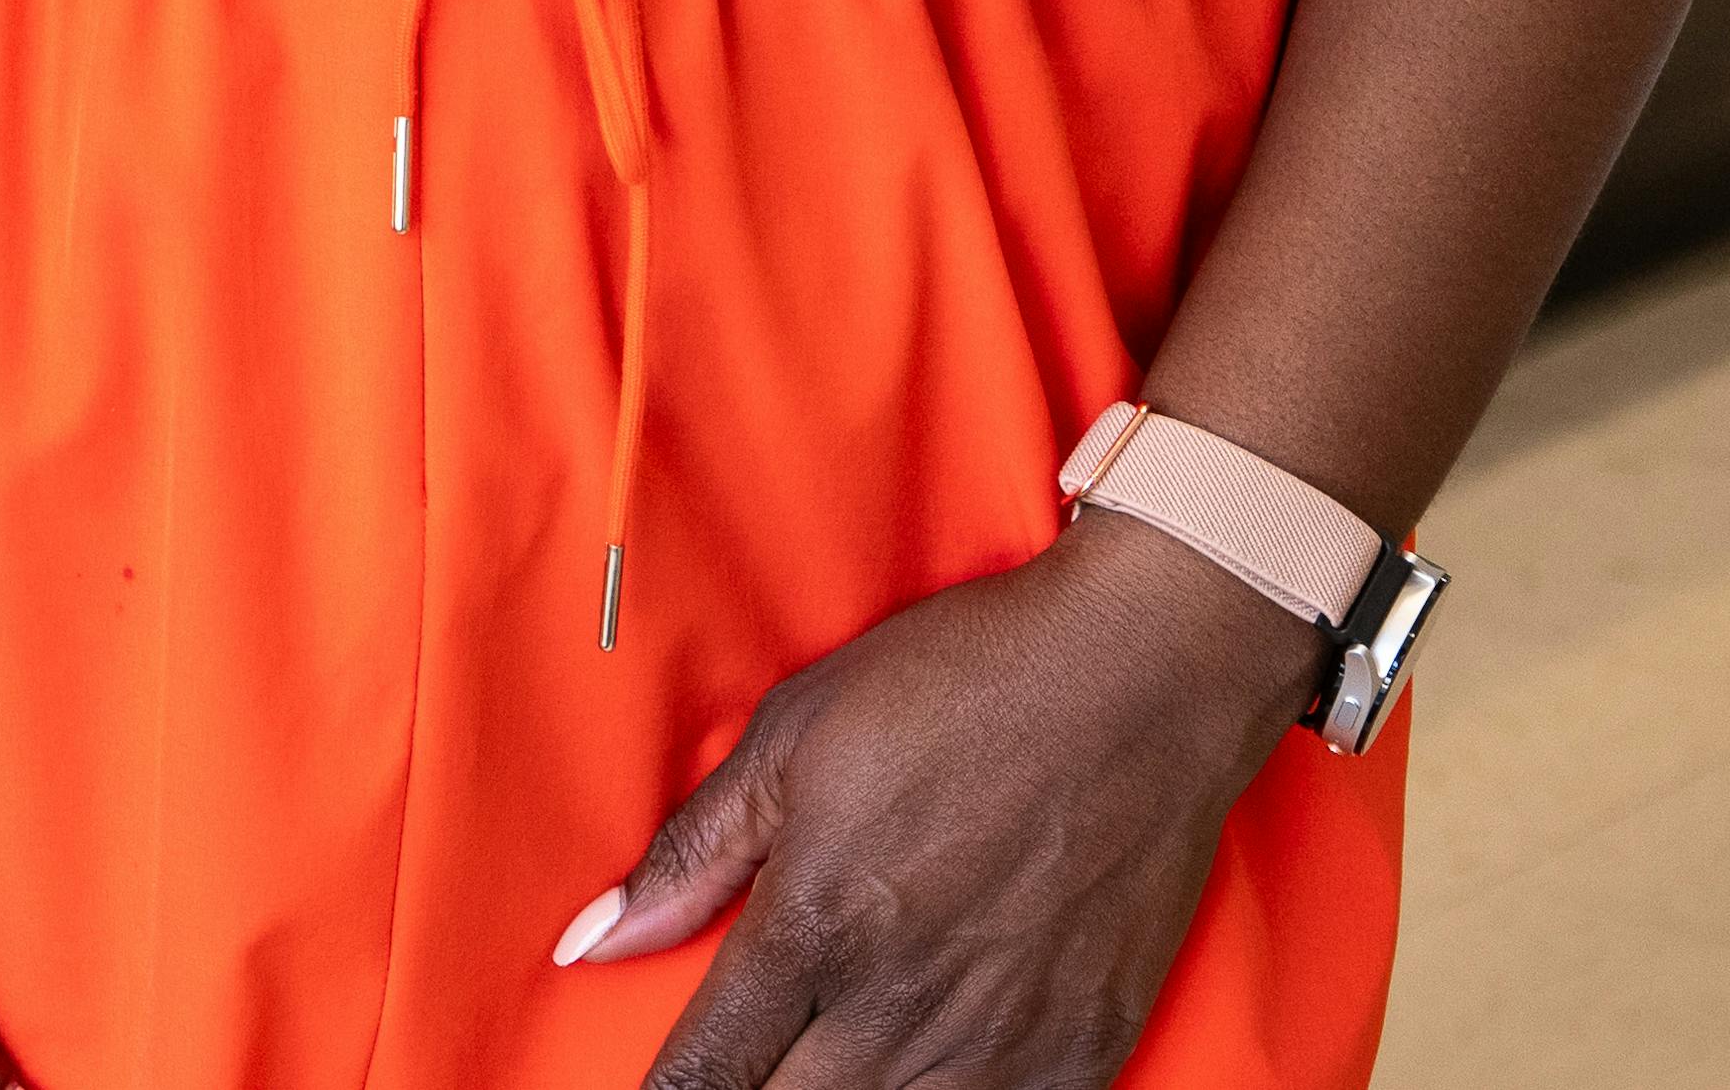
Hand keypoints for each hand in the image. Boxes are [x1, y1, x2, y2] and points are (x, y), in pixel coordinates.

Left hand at [560, 519, 1318, 1089]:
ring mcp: (1001, 1040)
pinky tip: (921, 1082)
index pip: (709, 1070)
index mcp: (816, 928)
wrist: (1140, 679)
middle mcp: (902, 1005)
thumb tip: (589, 941)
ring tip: (815, 1074)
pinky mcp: (1083, 1049)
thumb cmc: (959, 687)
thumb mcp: (794, 739)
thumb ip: (691, 856)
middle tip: (738, 1074)